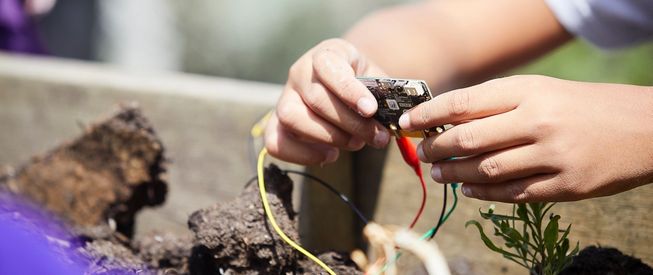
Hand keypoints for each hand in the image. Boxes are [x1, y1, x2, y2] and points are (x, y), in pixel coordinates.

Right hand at [265, 39, 390, 164]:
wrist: (346, 87)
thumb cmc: (364, 85)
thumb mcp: (377, 81)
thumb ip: (384, 96)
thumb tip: (395, 120)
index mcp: (325, 55)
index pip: (328, 66)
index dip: (348, 89)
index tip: (370, 109)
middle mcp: (299, 73)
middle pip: (316, 99)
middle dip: (350, 123)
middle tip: (376, 137)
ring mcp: (284, 98)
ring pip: (292, 118)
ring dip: (328, 137)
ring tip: (355, 144)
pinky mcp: (276, 123)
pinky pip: (276, 142)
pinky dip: (304, 155)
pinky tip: (330, 155)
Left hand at [399, 75, 652, 201]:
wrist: (644, 128)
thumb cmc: (583, 105)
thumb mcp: (542, 90)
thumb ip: (498, 103)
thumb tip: (447, 120)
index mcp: (529, 91)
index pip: (464, 102)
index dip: (429, 114)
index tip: (408, 121)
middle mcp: (538, 121)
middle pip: (468, 139)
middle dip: (436, 148)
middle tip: (423, 152)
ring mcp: (552, 156)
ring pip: (485, 170)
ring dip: (455, 174)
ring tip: (440, 174)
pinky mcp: (566, 186)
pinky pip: (512, 193)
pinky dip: (484, 193)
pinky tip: (469, 190)